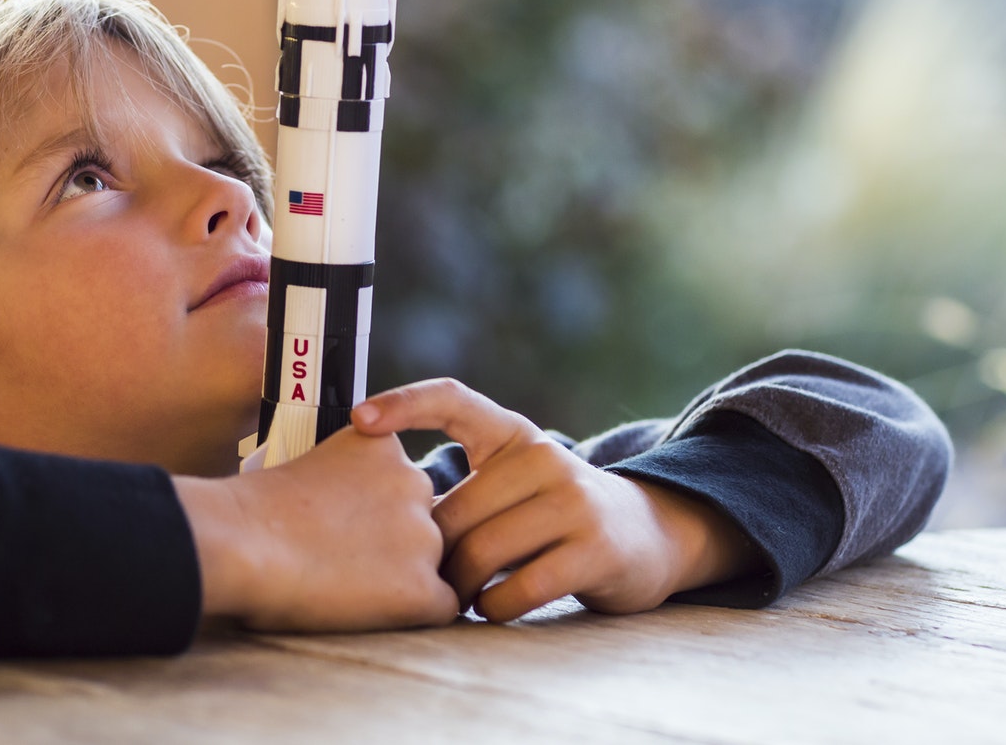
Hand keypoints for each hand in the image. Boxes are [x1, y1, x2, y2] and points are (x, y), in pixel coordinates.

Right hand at [174, 427, 456, 631]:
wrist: (239, 541)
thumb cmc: (251, 512)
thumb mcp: (309, 465)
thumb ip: (344, 482)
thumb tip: (346, 516)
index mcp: (384, 447)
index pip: (399, 486)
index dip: (369, 514)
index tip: (335, 527)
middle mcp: (415, 483)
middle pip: (420, 522)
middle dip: (390, 543)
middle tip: (340, 559)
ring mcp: (424, 537)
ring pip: (430, 565)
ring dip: (399, 577)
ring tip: (343, 585)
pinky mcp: (423, 589)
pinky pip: (438, 606)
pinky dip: (409, 614)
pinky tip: (366, 610)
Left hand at [353, 379, 753, 622]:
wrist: (646, 535)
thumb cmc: (551, 513)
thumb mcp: (512, 480)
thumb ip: (462, 485)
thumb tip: (373, 504)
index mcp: (513, 433)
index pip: (453, 398)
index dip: (404, 402)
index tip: (359, 420)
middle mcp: (544, 457)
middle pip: (455, 510)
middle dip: (431, 553)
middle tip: (422, 578)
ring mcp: (573, 502)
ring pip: (484, 550)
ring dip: (459, 585)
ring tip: (455, 596)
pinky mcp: (594, 550)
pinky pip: (521, 587)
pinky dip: (494, 607)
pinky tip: (490, 609)